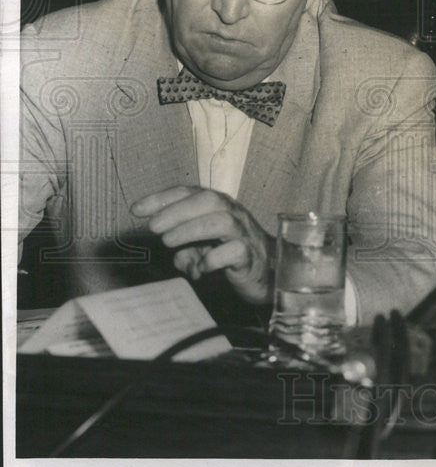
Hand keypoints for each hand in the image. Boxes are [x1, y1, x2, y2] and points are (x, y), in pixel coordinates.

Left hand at [131, 186, 271, 304]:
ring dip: (191, 229)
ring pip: (222, 221)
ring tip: (169, 242)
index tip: (136, 209)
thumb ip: (185, 246)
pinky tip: (200, 268)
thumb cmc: (232, 256)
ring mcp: (244, 234)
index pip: (191, 193)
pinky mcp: (251, 256)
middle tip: (153, 227)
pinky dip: (212, 258)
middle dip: (177, 210)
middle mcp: (234, 215)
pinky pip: (234, 251)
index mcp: (219, 207)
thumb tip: (173, 254)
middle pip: (209, 200)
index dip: (162, 198)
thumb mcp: (202, 248)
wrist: (268, 274)